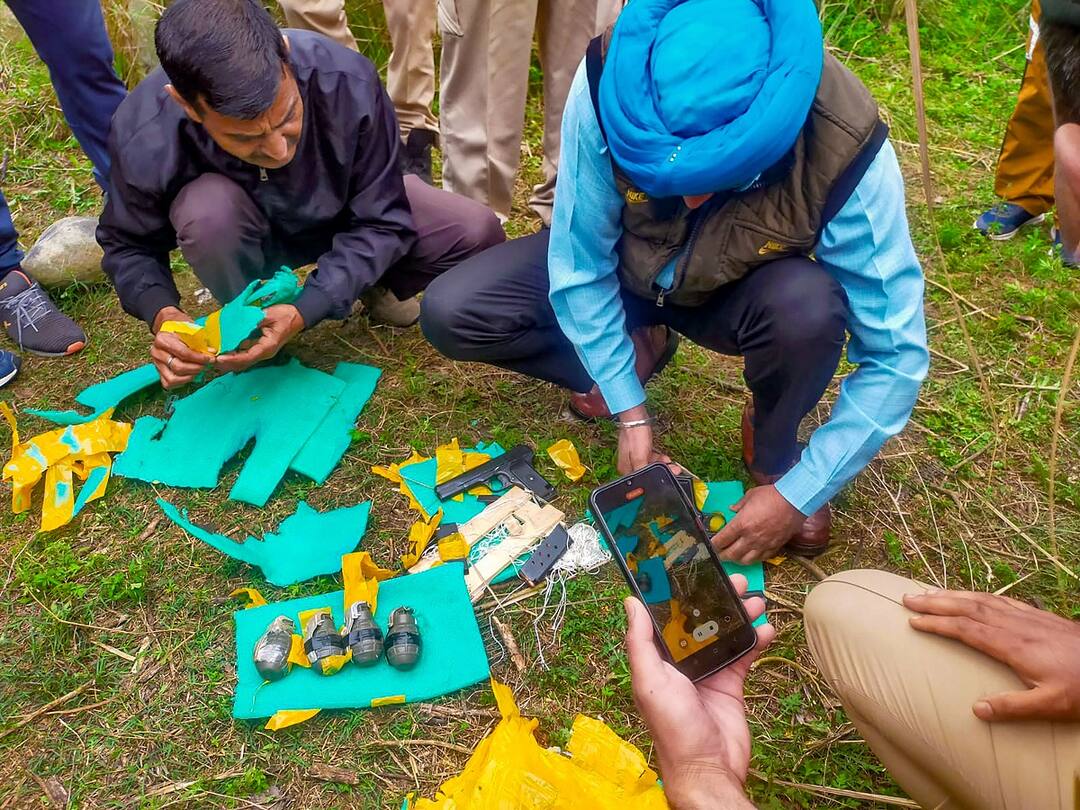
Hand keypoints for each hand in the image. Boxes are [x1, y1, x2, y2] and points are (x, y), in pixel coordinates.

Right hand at [149, 307, 213, 389]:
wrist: (171, 330)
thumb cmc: (183, 331)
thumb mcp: (192, 331)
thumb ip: (202, 342)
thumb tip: (212, 352)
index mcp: (163, 339)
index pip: (183, 353)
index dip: (199, 358)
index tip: (210, 358)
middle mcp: (156, 352)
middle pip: (178, 367)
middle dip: (196, 368)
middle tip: (206, 365)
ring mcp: (156, 363)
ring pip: (173, 377)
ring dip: (190, 376)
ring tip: (199, 370)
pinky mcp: (159, 372)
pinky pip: (169, 383)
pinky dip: (182, 382)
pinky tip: (190, 375)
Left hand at [215, 304, 304, 372]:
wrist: (299, 315)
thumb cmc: (286, 315)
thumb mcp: (268, 315)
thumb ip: (251, 321)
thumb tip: (235, 325)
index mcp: (268, 346)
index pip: (247, 357)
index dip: (232, 359)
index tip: (219, 358)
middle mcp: (264, 352)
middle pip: (243, 363)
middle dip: (227, 363)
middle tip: (211, 360)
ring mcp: (262, 351)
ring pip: (243, 360)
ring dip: (229, 360)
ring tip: (214, 357)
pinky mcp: (260, 347)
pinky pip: (245, 354)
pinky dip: (234, 354)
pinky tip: (223, 351)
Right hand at [615, 405, 680, 475]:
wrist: (636, 418)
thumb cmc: (635, 435)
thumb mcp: (639, 457)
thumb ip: (644, 472)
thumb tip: (648, 486)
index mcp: (626, 470)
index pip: (641, 482)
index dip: (654, 482)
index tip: (668, 480)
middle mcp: (629, 466)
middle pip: (647, 474)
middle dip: (661, 472)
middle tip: (674, 470)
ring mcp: (635, 458)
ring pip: (651, 467)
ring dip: (662, 466)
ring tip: (672, 464)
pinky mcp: (640, 451)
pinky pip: (652, 459)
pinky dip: (659, 459)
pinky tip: (666, 458)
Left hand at [625, 573, 772, 809]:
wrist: (708, 767)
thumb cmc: (672, 727)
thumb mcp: (649, 680)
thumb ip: (640, 642)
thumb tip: (630, 603)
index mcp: (657, 658)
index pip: (667, 617)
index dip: (681, 594)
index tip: (695, 570)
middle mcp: (681, 661)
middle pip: (700, 620)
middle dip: (718, 599)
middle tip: (737, 580)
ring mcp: (708, 671)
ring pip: (725, 633)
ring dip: (740, 615)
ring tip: (755, 599)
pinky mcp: (731, 683)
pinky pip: (744, 655)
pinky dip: (756, 639)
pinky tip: (767, 628)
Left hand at [712, 485, 804, 564]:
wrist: (795, 501)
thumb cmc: (772, 496)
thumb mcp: (750, 496)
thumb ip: (739, 505)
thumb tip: (732, 509)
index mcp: (741, 524)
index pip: (722, 540)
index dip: (714, 544)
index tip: (711, 544)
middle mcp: (750, 537)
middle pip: (731, 554)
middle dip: (722, 555)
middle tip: (719, 553)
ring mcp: (763, 544)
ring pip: (745, 560)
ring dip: (736, 560)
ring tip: (734, 556)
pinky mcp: (774, 547)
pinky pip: (761, 559)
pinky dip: (753, 559)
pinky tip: (750, 555)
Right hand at [903, 589, 1079, 722]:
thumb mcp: (1051, 706)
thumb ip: (1013, 707)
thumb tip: (976, 710)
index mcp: (1013, 646)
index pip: (966, 629)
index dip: (938, 624)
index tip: (913, 622)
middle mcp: (1016, 626)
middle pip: (968, 607)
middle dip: (935, 602)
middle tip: (907, 598)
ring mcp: (1028, 617)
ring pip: (982, 599)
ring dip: (952, 594)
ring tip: (929, 592)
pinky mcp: (1038, 616)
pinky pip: (1000, 599)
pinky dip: (978, 595)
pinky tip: (971, 596)